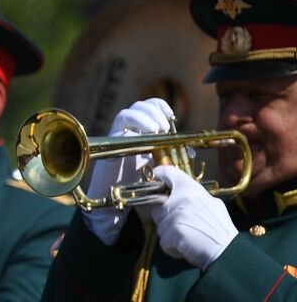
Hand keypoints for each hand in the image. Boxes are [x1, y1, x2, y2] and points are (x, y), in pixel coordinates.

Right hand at [82, 98, 176, 243]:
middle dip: (154, 112)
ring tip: (156, 130)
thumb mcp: (158, 164)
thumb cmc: (135, 179)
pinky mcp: (110, 143)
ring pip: (127, 113)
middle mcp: (127, 128)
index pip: (149, 107)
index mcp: (140, 129)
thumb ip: (172, 156)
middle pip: (139, 106)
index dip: (160, 107)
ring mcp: (117, 135)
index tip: (171, 116)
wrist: (116, 195)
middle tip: (164, 127)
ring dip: (144, 118)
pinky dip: (134, 127)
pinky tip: (145, 136)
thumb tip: (190, 151)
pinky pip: (119, 127)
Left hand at [152, 166, 237, 268]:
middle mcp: (180, 199)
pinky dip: (171, 248)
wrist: (227, 249)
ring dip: (169, 234)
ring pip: (159, 226)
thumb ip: (193, 197)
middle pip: (157, 208)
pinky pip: (163, 241)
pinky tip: (186, 247)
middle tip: (183, 226)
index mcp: (191, 189)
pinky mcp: (172, 232)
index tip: (156, 177)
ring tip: (187, 237)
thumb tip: (178, 195)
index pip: (169, 173)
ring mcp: (175, 216)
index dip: (160, 175)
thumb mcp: (212, 203)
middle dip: (166, 219)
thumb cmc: (220, 227)